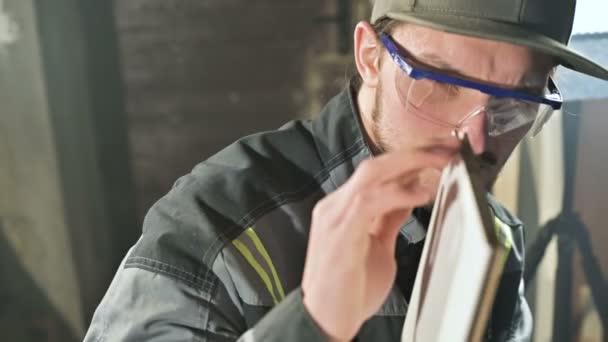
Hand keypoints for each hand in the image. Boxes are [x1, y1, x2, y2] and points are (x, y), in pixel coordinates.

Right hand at [302, 147, 455, 340]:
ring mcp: (334, 216)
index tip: (442, 151)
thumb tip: (411, 194)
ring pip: (372, 174)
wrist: (324, 320)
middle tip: (448, 147)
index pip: (378, 171)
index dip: (411, 158)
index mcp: (343, 207)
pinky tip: (421, 193)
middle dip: (415, 152)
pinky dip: (397, 193)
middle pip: (376, 165)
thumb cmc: (349, 289)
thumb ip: (389, 219)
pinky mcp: (339, 232)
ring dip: (410, 163)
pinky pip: (369, 201)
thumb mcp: (378, 247)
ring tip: (441, 160)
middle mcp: (335, 206)